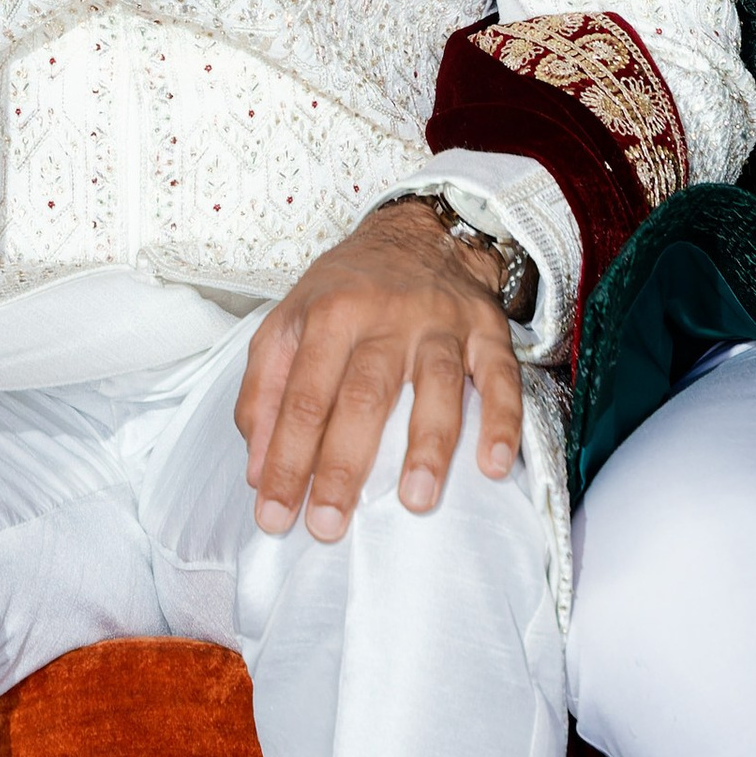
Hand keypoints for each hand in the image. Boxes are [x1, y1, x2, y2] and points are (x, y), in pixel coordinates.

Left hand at [235, 198, 522, 542]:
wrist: (420, 229)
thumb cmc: (347, 290)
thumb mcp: (291, 320)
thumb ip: (264, 389)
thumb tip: (255, 469)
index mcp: (328, 313)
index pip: (302, 395)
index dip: (284, 458)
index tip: (272, 515)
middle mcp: (383, 315)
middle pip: (363, 394)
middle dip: (343, 464)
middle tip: (328, 526)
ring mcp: (439, 322)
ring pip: (435, 383)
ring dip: (427, 444)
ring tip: (415, 502)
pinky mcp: (486, 331)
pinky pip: (499, 375)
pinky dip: (500, 418)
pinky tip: (492, 464)